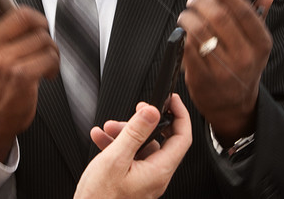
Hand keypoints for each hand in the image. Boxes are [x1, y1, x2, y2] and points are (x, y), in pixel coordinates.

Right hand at [0, 0, 59, 161]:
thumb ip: (0, 29)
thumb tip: (20, 8)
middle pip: (24, 15)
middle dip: (40, 26)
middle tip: (40, 38)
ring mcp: (1, 60)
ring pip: (42, 38)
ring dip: (50, 51)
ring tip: (41, 63)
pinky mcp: (18, 74)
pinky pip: (49, 56)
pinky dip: (53, 65)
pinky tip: (45, 74)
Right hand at [75, 95, 191, 198]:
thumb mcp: (116, 159)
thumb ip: (135, 133)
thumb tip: (152, 111)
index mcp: (158, 171)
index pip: (182, 138)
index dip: (180, 115)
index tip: (172, 100)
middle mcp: (155, 177)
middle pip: (160, 140)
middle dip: (143, 123)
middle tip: (134, 110)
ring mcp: (144, 181)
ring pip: (142, 147)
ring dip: (125, 134)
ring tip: (107, 129)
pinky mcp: (133, 183)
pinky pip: (131, 158)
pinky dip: (118, 146)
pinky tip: (102, 140)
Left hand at [177, 0, 275, 143]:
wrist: (234, 106)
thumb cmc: (244, 63)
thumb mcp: (257, 41)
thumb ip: (260, 10)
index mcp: (261, 43)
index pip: (245, 11)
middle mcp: (245, 57)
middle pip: (218, 17)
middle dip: (201, 1)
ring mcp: (223, 69)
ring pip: (199, 30)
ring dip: (188, 16)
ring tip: (188, 14)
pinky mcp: (202, 78)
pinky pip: (187, 47)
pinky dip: (183, 34)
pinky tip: (185, 32)